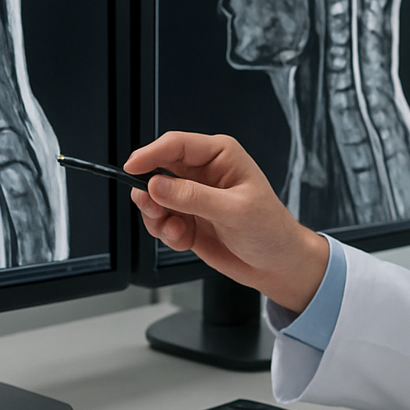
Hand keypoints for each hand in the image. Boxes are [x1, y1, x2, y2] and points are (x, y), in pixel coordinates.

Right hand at [125, 132, 329, 311]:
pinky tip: (183, 239)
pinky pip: (160, 221)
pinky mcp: (187, 219)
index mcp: (220, 156)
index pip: (176, 144)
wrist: (278, 265)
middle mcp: (204, 172)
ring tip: (175, 230)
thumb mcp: (235, 211)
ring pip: (154, 197)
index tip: (132, 168)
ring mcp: (193, 197)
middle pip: (158, 169)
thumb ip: (193, 197)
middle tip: (153, 208)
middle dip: (150, 191)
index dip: (151, 154)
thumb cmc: (271, 230)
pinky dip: (166, 233)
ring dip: (156, 216)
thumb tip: (157, 185)